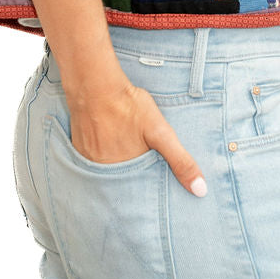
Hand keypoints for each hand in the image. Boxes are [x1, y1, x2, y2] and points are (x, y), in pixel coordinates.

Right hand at [67, 79, 208, 196]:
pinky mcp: (79, 150)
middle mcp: (104, 172)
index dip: (149, 191)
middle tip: (140, 166)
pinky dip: (103, 158)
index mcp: (125, 173)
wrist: (95, 85)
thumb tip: (200, 190)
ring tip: (125, 155)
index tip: (156, 191)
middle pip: (122, 184)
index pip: (140, 194)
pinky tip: (109, 145)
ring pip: (108, 173)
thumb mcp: (161, 133)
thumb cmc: (129, 106)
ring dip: (118, 169)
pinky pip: (93, 163)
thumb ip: (180, 161)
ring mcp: (89, 162)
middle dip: (133, 180)